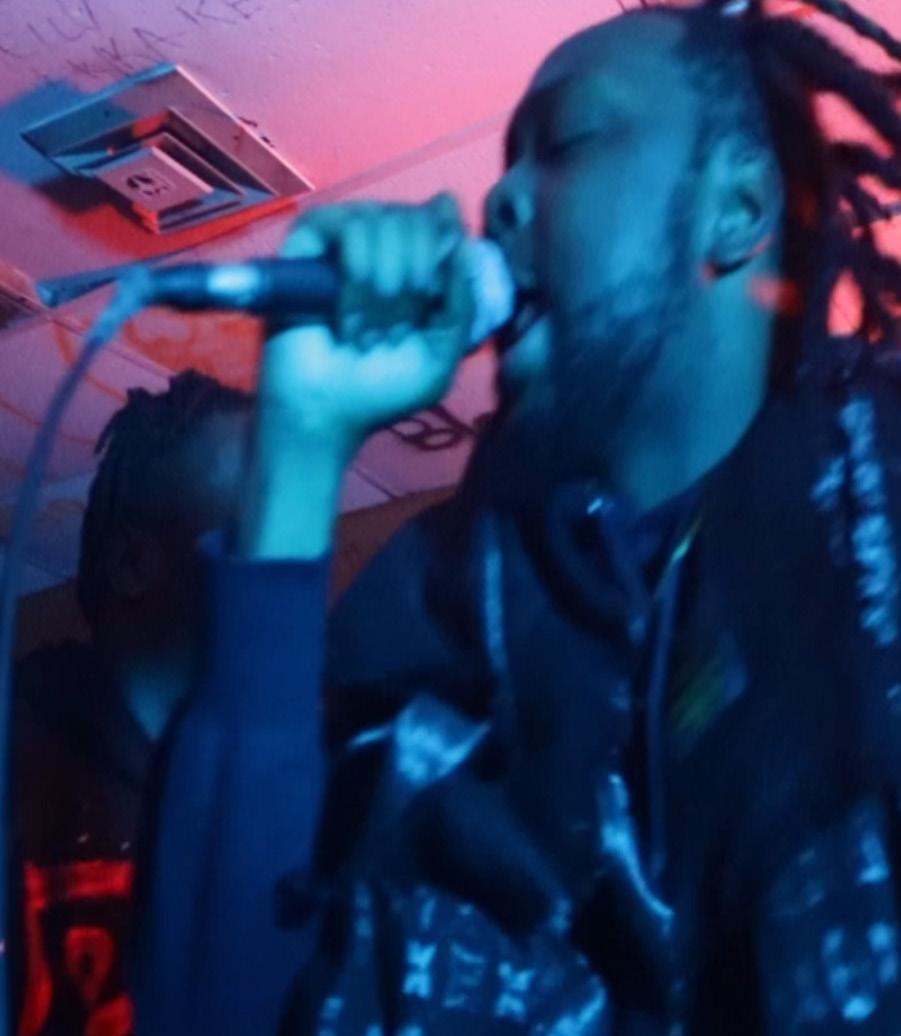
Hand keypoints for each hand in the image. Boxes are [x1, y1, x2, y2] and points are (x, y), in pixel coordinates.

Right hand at [239, 194, 472, 559]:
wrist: (327, 411)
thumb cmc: (384, 388)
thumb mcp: (442, 351)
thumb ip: (463, 299)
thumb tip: (462, 241)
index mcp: (419, 266)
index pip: (444, 218)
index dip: (448, 243)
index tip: (434, 293)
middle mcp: (384, 246)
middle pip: (417, 216)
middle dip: (418, 270)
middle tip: (400, 323)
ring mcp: (345, 242)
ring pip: (383, 216)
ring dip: (386, 276)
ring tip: (372, 325)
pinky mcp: (308, 243)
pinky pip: (345, 223)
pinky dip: (358, 265)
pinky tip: (351, 305)